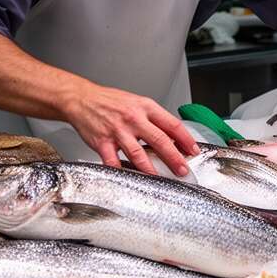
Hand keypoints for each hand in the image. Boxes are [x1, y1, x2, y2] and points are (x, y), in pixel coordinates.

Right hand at [63, 83, 199, 175]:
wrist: (82, 99)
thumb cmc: (110, 102)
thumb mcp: (137, 103)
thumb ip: (153, 119)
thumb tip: (172, 136)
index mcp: (145, 107)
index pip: (172, 124)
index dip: (186, 139)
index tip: (193, 150)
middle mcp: (133, 118)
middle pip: (160, 140)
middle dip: (174, 158)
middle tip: (183, 170)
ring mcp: (117, 131)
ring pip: (138, 153)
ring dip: (151, 169)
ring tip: (161, 178)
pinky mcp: (102, 142)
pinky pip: (113, 161)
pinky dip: (121, 171)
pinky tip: (129, 178)